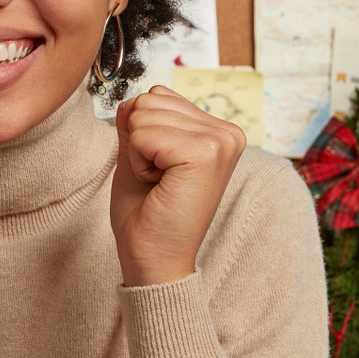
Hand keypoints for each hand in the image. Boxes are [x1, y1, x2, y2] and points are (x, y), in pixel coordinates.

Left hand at [110, 87, 246, 286]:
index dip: (142, 135)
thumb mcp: (138, 156)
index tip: (161, 171)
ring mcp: (220, 141)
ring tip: (161, 184)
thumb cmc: (148, 216)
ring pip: (143, 114)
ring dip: (139, 153)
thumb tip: (130, 97)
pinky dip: (139, 162)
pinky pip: (142, 133)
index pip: (157, 96)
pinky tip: (160, 187)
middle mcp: (228, 132)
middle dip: (139, 142)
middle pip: (148, 100)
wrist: (155, 261)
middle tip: (159, 180)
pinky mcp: (205, 153)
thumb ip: (136, 122)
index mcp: (219, 131)